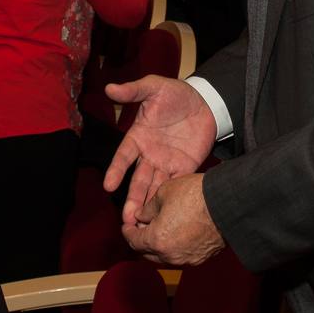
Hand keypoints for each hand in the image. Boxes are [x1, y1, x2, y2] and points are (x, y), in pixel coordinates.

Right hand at [103, 76, 216, 224]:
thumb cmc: (175, 93)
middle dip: (132, 199)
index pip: (123, 158)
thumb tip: (109, 88)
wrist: (205, 102)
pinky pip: (176, 184)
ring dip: (147, 205)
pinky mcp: (184, 168)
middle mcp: (149, 154)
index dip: (116, 171)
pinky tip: (166, 214)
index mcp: (138, 137)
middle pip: (138, 180)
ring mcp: (166, 163)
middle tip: (127, 219)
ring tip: (141, 225)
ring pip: (154, 187)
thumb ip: (133, 90)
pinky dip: (170, 198)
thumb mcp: (153, 87)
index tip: (108, 186)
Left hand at [121, 174, 224, 266]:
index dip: (127, 231)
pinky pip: (180, 256)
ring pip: (163, 256)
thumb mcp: (164, 192)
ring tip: (160, 229)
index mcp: (156, 239)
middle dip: (141, 240)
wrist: (228, 204)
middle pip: (146, 253)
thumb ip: (148, 208)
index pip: (133, 241)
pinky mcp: (200, 258)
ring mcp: (186, 259)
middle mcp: (169, 255)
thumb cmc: (195, 195)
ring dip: (158, 245)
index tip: (127, 224)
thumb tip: (141, 216)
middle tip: (141, 227)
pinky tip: (177, 233)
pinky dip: (174, 247)